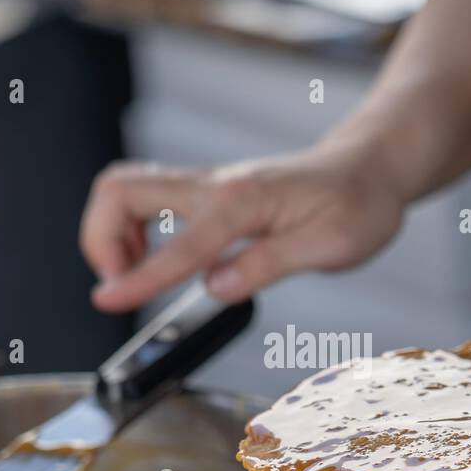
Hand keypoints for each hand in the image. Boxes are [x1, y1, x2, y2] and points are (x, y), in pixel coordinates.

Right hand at [79, 144, 406, 310]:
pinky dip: (132, 229)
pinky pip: (147, 199)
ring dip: (111, 233)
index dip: (139, 279)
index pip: (179, 245)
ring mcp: (207, 185)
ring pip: (126, 190)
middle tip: (120, 285)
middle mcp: (215, 186)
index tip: (107, 301)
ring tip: (133, 275)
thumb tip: (215, 287)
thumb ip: (267, 265)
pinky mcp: (207, 194)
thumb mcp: (331, 245)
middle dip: (101, 239)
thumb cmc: (358, 204)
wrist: (369, 168)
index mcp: (242, 201)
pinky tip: (159, 260)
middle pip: (121, 190)